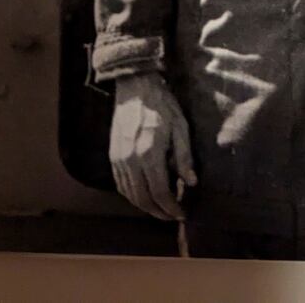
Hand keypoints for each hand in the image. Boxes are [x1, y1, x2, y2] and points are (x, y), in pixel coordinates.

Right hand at [109, 72, 196, 219]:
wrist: (136, 88)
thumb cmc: (162, 105)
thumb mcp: (181, 127)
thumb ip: (184, 156)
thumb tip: (191, 182)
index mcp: (149, 154)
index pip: (160, 193)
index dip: (172, 207)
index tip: (183, 213)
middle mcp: (130, 160)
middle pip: (143, 199)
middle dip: (159, 212)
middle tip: (173, 216)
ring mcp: (118, 159)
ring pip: (130, 195)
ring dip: (146, 206)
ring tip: (161, 209)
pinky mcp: (113, 156)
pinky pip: (121, 185)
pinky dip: (132, 196)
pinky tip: (144, 196)